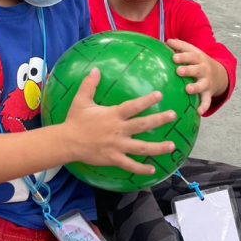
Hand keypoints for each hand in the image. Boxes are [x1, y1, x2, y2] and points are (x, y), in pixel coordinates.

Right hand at [62, 68, 177, 175]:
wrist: (67, 142)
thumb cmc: (75, 120)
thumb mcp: (81, 100)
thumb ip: (90, 84)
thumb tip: (96, 69)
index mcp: (113, 115)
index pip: (133, 106)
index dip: (147, 101)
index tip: (159, 95)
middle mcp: (118, 130)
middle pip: (143, 125)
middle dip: (159, 120)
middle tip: (173, 115)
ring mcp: (117, 146)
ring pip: (141, 148)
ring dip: (158, 148)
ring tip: (172, 145)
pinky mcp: (113, 159)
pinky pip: (130, 165)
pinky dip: (141, 169)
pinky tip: (153, 171)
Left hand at [168, 39, 226, 115]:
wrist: (219, 73)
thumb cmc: (197, 61)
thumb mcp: (192, 51)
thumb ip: (180, 46)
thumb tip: (166, 41)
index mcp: (198, 58)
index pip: (191, 56)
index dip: (183, 56)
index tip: (174, 57)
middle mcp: (204, 69)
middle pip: (197, 69)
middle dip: (188, 70)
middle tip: (179, 71)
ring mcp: (207, 82)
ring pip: (202, 85)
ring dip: (195, 87)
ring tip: (188, 89)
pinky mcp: (208, 93)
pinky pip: (207, 101)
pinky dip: (204, 106)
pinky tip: (198, 112)